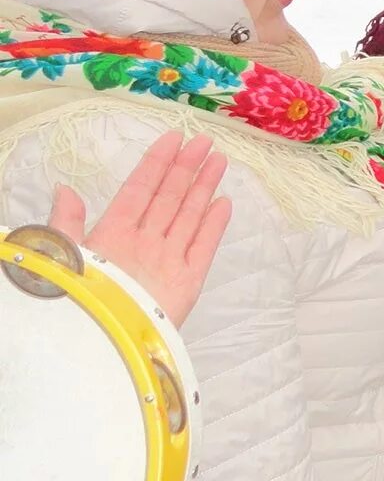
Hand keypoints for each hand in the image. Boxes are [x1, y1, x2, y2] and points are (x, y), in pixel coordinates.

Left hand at [49, 132, 231, 328]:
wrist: (103, 343)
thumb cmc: (82, 299)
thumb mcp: (63, 256)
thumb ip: (65, 223)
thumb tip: (63, 188)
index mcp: (113, 233)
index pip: (140, 189)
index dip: (156, 163)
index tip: (174, 138)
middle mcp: (144, 242)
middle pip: (170, 197)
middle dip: (187, 168)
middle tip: (204, 141)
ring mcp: (168, 261)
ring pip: (190, 215)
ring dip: (204, 187)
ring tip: (219, 161)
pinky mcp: (187, 281)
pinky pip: (204, 247)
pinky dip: (215, 225)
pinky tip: (223, 203)